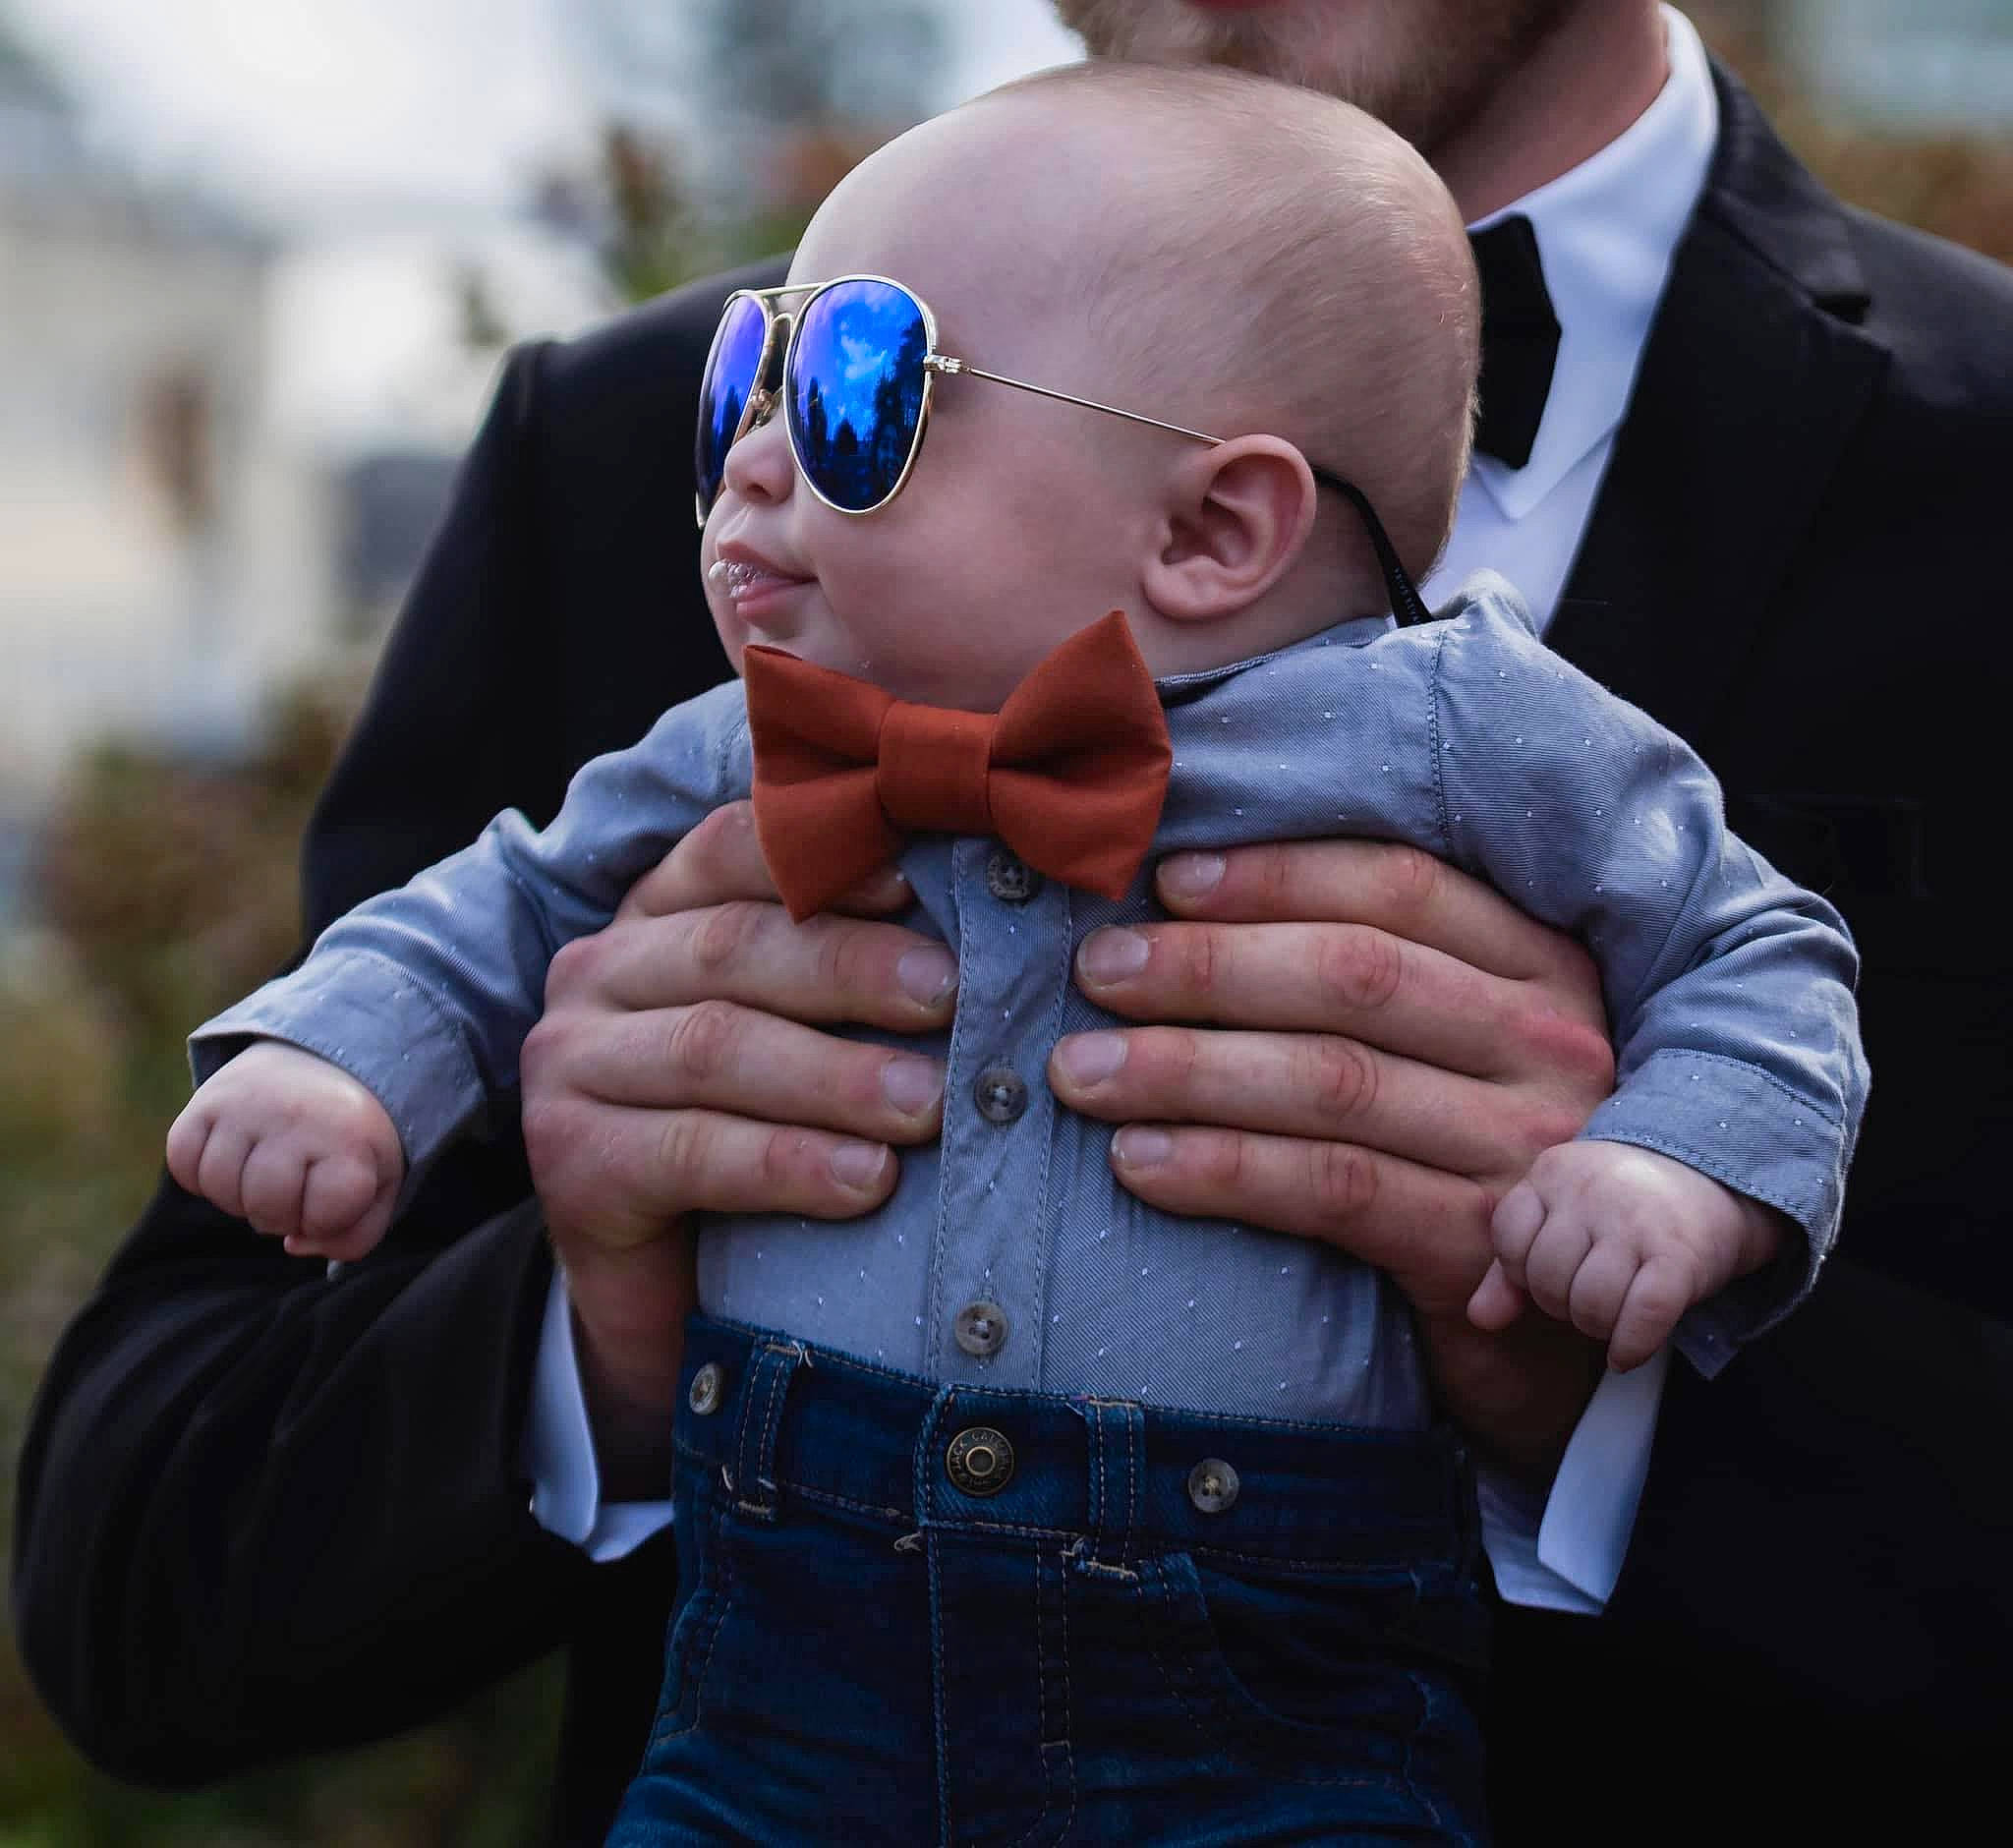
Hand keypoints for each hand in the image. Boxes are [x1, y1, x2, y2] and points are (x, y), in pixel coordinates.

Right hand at [165, 1041, 403, 1260]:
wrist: (327, 1064)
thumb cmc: (351, 1140)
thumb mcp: (379, 1184)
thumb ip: (354, 1236)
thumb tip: (292, 1244)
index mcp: (350, 1138)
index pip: (324, 1217)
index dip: (326, 1221)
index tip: (335, 1191)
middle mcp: (296, 1116)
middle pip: (267, 1209)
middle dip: (279, 1214)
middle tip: (295, 1185)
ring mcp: (247, 1105)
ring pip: (219, 1189)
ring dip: (238, 1197)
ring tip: (264, 1172)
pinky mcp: (206, 1098)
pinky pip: (182, 1162)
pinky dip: (199, 1175)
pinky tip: (233, 1159)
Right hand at [517, 801, 954, 1465]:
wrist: (667, 1295)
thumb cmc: (759, 1133)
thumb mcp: (802, 1034)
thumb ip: (851, 973)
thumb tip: (982, 933)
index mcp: (656, 913)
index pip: (729, 852)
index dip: (821, 862)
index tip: (918, 883)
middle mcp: (599, 971)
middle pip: (732, 948)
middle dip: (852, 969)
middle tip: (953, 997)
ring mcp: (570, 1065)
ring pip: (716, 1048)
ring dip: (836, 1076)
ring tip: (930, 1105)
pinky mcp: (569, 1161)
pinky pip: (692, 1152)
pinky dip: (790, 1164)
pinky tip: (867, 1181)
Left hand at [1047, 839, 1617, 1476]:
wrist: (1560, 1343)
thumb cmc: (1466, 1161)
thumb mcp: (1452, 1049)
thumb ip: (1367, 978)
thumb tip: (1184, 906)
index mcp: (1540, 967)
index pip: (1401, 888)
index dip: (1276, 878)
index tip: (1164, 883)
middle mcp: (1548, 1045)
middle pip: (1355, 976)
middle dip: (1208, 967)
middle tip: (1096, 972)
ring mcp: (1524, 1148)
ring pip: (1331, 1080)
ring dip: (1188, 1070)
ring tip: (1082, 1072)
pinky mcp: (1481, 1246)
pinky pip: (1333, 1188)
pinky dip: (1224, 1169)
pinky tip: (1139, 1163)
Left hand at [1469, 1141, 1788, 1371]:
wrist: (1712, 1178)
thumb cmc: (1622, 1208)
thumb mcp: (1562, 1218)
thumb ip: (1513, 1266)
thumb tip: (1480, 1319)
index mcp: (1554, 1173)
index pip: (1509, 1238)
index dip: (1523, 1271)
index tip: (1551, 1272)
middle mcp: (1592, 1191)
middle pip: (1546, 1278)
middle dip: (1560, 1304)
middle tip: (1587, 1298)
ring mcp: (1637, 1220)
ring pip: (1590, 1303)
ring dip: (1596, 1327)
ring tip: (1610, 1317)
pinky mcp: (1681, 1253)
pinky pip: (1643, 1316)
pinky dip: (1630, 1346)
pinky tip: (1626, 1353)